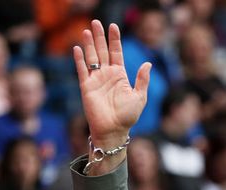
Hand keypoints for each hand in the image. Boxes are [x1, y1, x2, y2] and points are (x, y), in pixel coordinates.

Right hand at [73, 20, 150, 155]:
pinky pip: (82, 70)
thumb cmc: (127, 116)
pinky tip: (78, 48)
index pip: (116, 52)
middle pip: (102, 51)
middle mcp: (106, 74)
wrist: (113, 130)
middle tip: (96, 22)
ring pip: (91, 57)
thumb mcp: (140, 96)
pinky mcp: (86, 87)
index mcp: (120, 75)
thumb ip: (142, 79)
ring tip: (88, 31)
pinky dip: (79, 59)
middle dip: (99, 37)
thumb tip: (148, 63)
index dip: (115, 40)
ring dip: (89, 44)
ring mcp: (95, 80)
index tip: (114, 26)